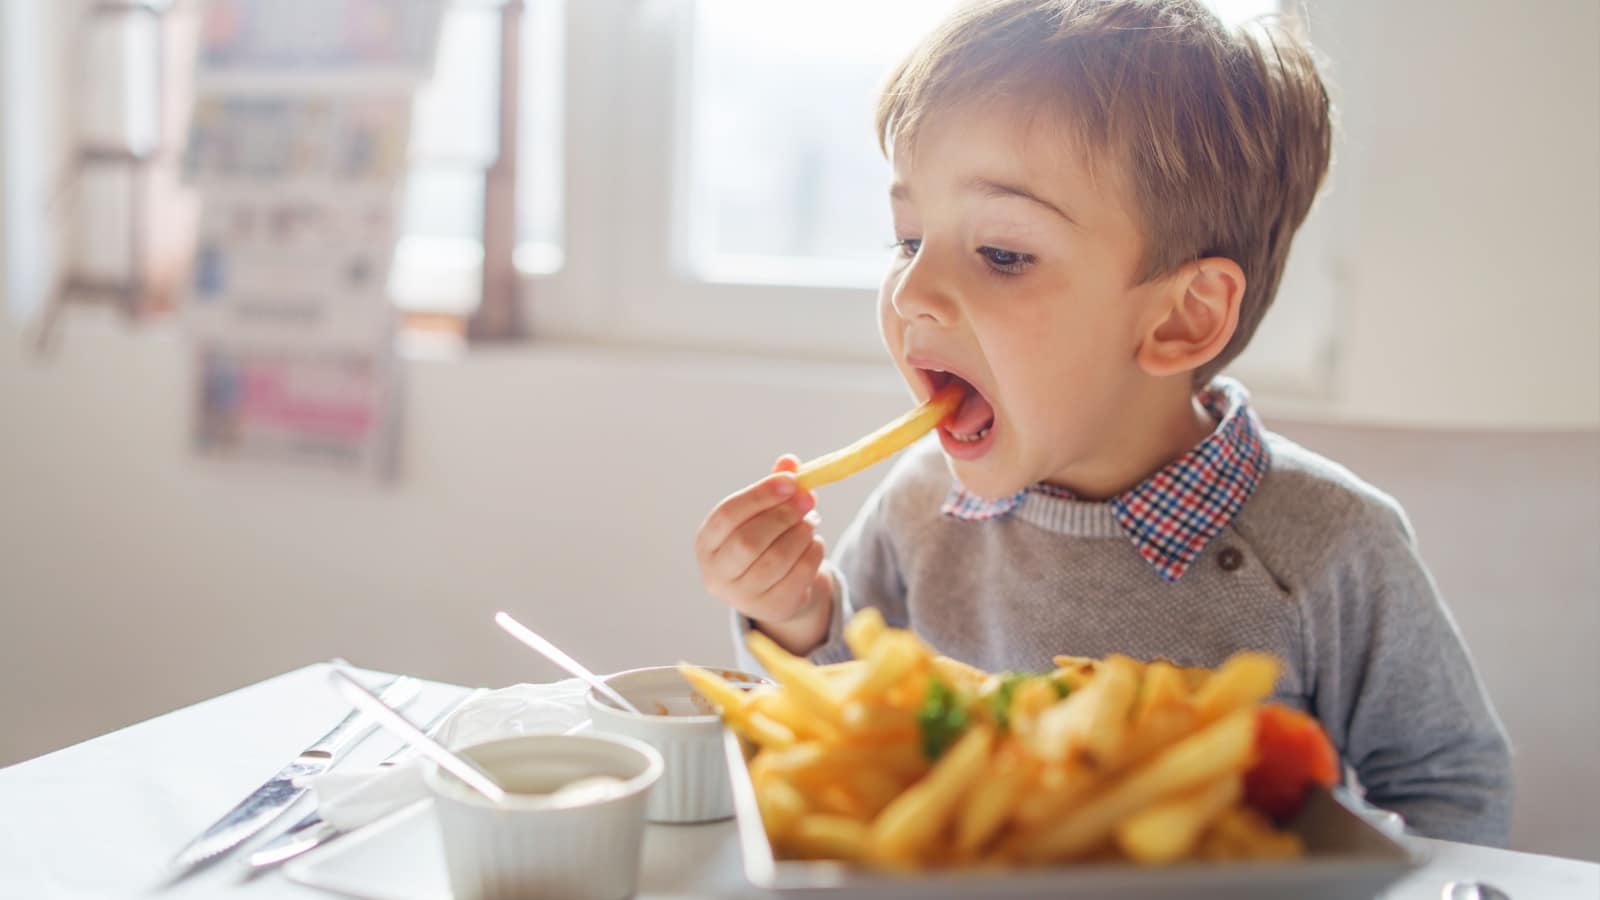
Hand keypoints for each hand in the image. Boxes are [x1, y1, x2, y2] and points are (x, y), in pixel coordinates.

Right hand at [695, 455, 833, 653]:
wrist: (773, 590)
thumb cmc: (763, 541)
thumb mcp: (762, 513)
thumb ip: (774, 487)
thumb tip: (790, 461)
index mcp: (707, 542)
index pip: (727, 514)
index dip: (760, 495)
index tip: (791, 481)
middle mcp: (716, 573)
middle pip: (749, 541)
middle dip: (783, 515)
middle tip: (808, 499)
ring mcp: (742, 597)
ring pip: (775, 560)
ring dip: (800, 534)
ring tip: (812, 520)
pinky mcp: (771, 609)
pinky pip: (796, 578)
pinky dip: (811, 555)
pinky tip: (815, 542)